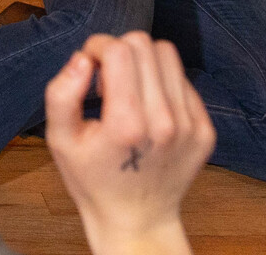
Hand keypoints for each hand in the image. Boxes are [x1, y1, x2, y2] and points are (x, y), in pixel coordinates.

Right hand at [42, 33, 214, 246]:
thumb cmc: (93, 180)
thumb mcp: (60, 140)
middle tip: (107, 81)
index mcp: (126, 124)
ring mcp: (190, 126)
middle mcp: (164, 122)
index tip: (89, 66)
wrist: (137, 220)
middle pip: (143, 45)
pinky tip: (149, 107)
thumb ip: (61, 94)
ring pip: (168, 55)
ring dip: (144, 62)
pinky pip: (184, 80)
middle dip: (119, 51)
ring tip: (129, 90)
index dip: (97, 46)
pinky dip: (163, 83)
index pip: (118, 49)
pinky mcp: (205, 130)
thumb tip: (82, 58)